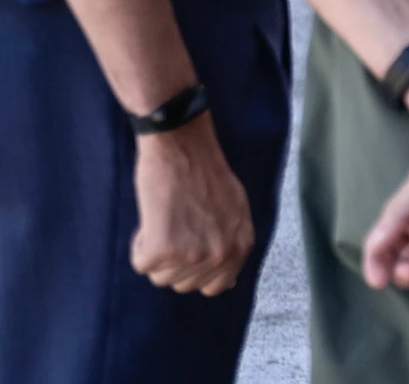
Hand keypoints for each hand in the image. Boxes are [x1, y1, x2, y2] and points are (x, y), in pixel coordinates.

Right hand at [131, 116, 254, 295]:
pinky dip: (140, 243)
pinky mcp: (162, 250)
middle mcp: (220, 256)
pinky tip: (153, 218)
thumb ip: (232, 245)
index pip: (214, 287)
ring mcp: (192, 256)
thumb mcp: (236, 211)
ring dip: (157, 252)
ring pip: (160, 277)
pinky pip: (141, 263)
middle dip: (174, 260)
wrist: (183, 147)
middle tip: (177, 225)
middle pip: (183, 284)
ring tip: (167, 218)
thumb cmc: (205, 174)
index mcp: (241, 248)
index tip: (189, 248)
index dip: (196, 270)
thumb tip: (227, 282)